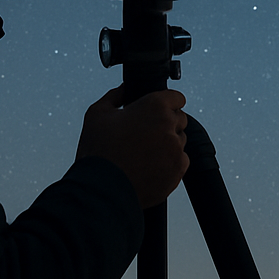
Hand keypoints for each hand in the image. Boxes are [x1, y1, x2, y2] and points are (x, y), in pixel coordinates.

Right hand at [77, 86, 188, 208]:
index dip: (166, 103)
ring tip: (144, 153)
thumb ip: (115, 95)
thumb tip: (124, 88)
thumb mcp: (97, 114)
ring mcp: (176, 149)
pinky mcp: (178, 170)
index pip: (176, 97)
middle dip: (165, 123)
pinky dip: (169, 163)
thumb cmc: (97, 150)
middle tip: (144, 134)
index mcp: (154, 106)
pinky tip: (150, 166)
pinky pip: (181, 161)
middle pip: (179, 119)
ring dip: (168, 143)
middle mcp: (170, 125)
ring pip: (180, 141)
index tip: (157, 111)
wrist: (101, 190)